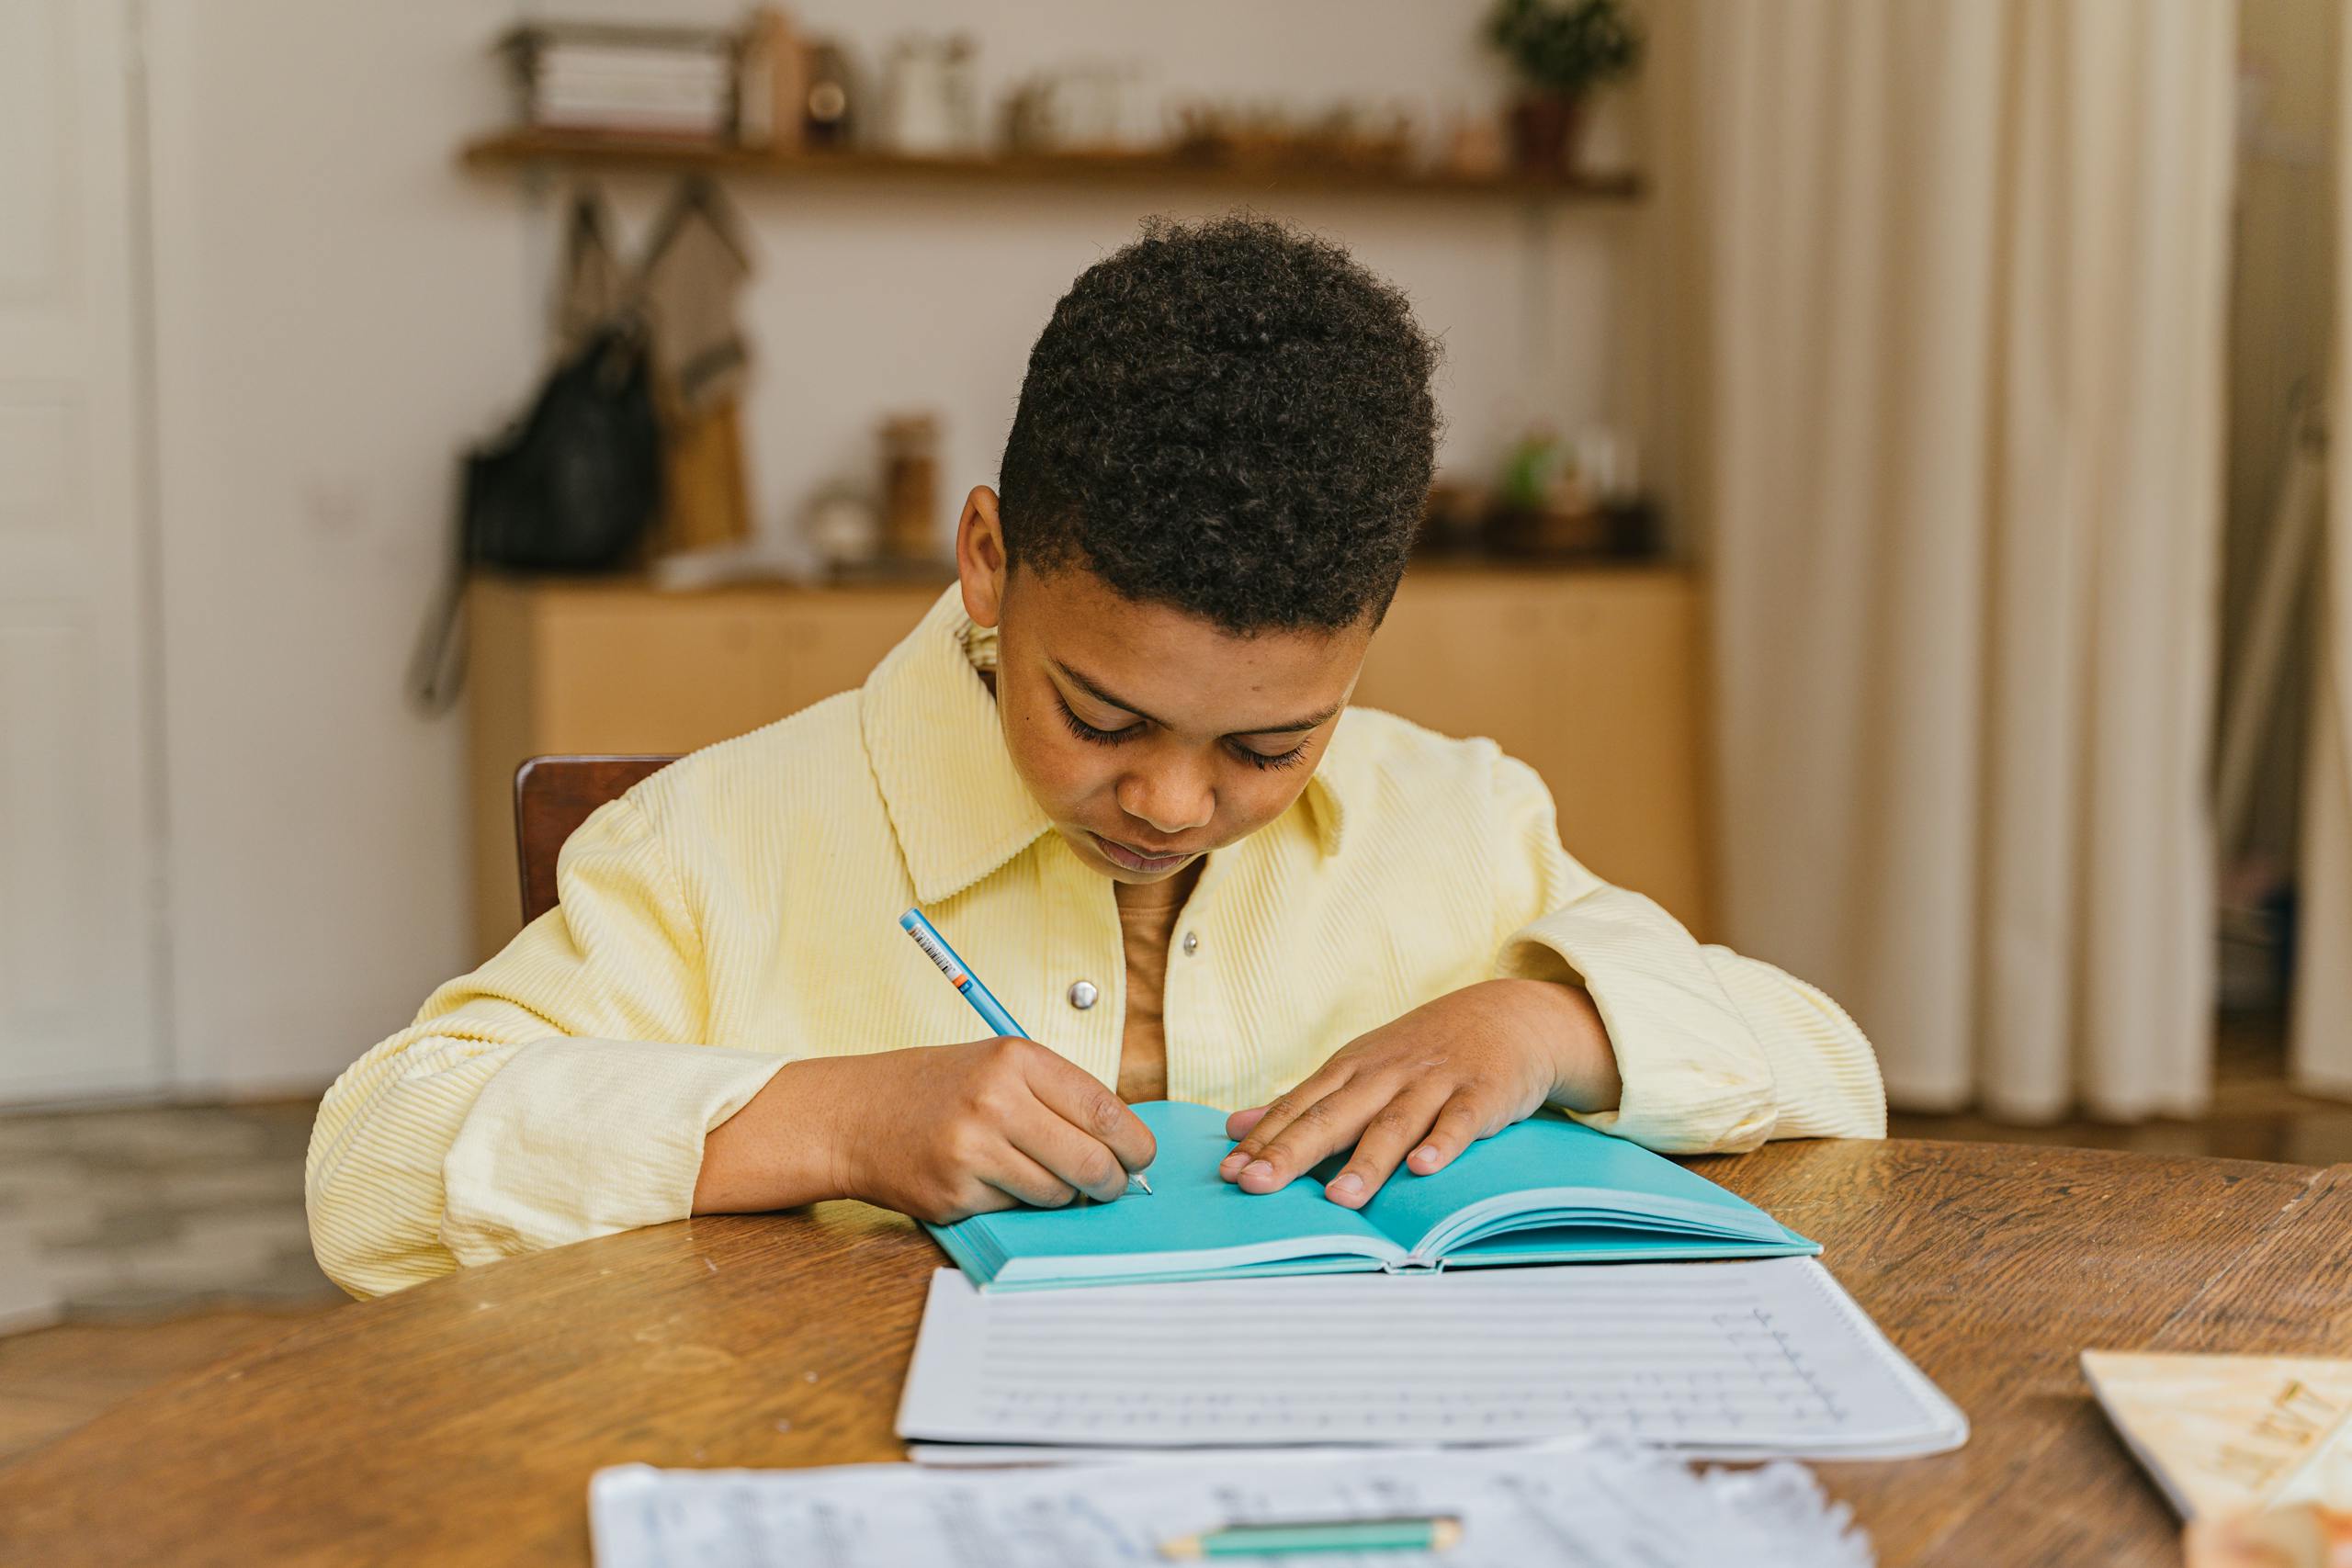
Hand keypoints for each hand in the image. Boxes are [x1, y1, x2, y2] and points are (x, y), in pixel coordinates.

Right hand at [695, 1038, 1154, 1224]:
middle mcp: (996, 1099)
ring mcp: (973, 1149)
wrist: (858, 1114)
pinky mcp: (955, 1193)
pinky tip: (987, 1180)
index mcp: (1017, 1059)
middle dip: (1110, 1181)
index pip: (1105, 1109)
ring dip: (1059, 1194)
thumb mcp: (1001, 1066)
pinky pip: (1016, 1211)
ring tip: (1030, 1172)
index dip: (1134, 1144)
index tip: (1140, 1158)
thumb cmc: (940, 1089)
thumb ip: (1060, 1097)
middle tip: (1108, 1184)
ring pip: (1058, 1194)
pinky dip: (1013, 1203)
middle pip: (1091, 1161)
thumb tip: (1126, 1149)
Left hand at [1218, 979, 1620, 1209]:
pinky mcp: (1480, 1094)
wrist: (1505, 1016)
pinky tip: (1424, 1168)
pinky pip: (1459, 1122)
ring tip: (1338, 1198)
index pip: (1297, 1109)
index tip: (1228, 1174)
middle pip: (1333, 1117)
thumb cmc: (1420, 1052)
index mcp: (1349, 1070)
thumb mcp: (1356, 1067)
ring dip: (1366, 1161)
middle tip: (1257, 1185)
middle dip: (1293, 1151)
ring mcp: (1433, 1084)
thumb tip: (1235, 1126)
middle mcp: (1384, 1075)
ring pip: (1393, 1125)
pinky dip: (1443, 1144)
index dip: (1262, 1141)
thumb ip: (1300, 1102)